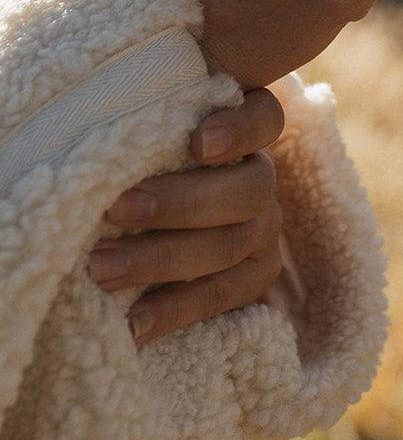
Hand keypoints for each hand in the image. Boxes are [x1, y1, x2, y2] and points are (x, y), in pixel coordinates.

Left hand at [88, 88, 285, 346]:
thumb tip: (101, 125)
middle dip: (179, 203)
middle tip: (116, 210)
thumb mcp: (150, 141)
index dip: (239, 130)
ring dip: (163, 260)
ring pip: (231, 245)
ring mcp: (264, 228)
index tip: (197, 143)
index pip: (262, 118)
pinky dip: (177, 309)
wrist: (159, 227)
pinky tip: (134, 321)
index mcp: (242, 129)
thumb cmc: (141, 164)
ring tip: (103, 270)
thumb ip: (145, 131)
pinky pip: (224, 295)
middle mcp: (260, 176)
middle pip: (249, 188)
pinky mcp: (256, 276)